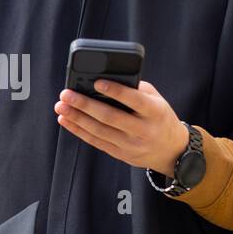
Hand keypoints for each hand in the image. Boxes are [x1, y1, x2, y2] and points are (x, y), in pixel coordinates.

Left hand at [54, 79, 188, 174]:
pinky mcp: (121, 154)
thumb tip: (105, 78)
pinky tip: (67, 121)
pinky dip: (79, 131)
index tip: (97, 82)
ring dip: (77, 118)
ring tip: (61, 107)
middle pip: (110, 117)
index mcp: (155, 112)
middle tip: (66, 94)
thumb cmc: (159, 117)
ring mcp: (131, 145)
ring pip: (99, 131)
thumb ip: (135, 89)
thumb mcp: (156, 100)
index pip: (134, 100)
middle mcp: (143, 130)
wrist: (171, 150)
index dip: (115, 91)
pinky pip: (96, 142)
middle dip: (85, 105)